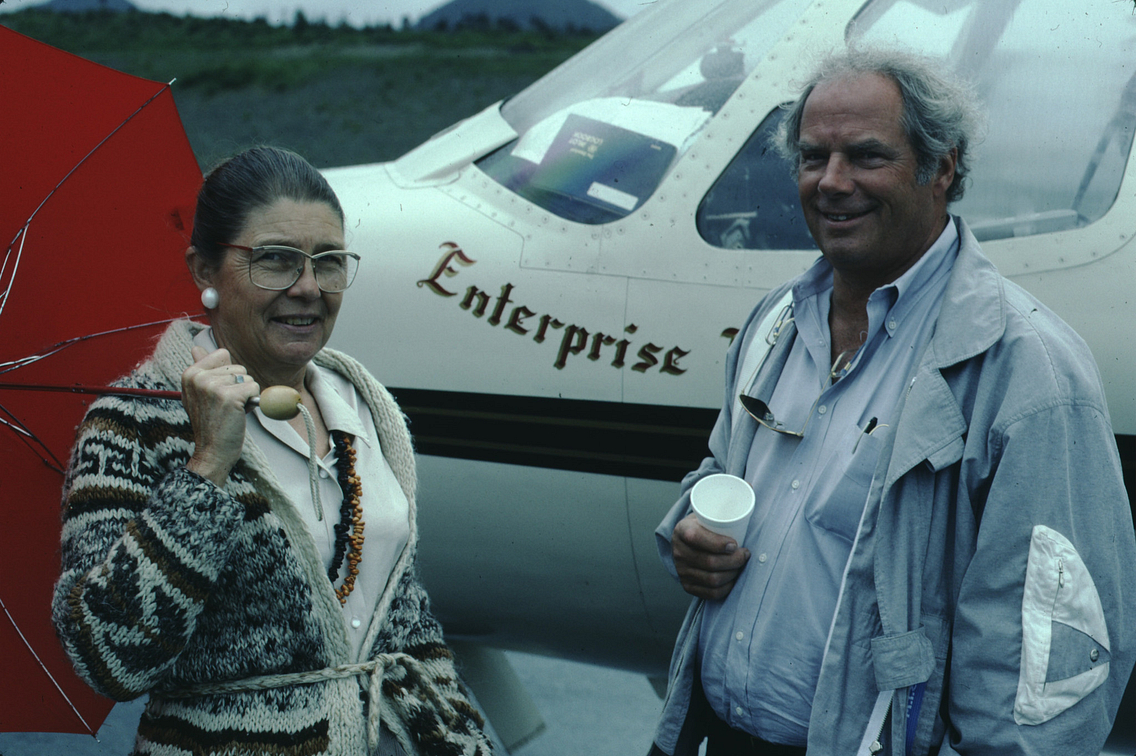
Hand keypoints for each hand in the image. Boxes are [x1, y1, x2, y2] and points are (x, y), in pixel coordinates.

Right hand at [181, 346, 259, 485]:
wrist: (212, 451)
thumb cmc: (211, 423)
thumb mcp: (199, 394)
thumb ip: (201, 369)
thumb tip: (196, 347)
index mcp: (190, 373)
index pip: (223, 354)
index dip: (229, 374)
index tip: (219, 393)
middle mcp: (198, 377)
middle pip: (238, 367)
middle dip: (239, 385)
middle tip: (225, 406)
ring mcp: (212, 386)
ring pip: (247, 377)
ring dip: (246, 394)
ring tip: (231, 410)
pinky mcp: (229, 396)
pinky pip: (254, 387)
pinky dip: (253, 401)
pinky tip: (239, 413)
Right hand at [672, 512, 749, 599]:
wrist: (686, 541)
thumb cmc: (703, 527)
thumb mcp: (706, 516)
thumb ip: (720, 519)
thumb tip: (746, 520)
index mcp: (682, 530)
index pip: (697, 538)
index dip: (718, 543)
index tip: (735, 544)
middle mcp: (679, 552)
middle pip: (710, 562)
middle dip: (734, 561)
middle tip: (745, 554)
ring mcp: (682, 571)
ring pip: (713, 579)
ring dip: (733, 574)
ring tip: (740, 566)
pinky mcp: (687, 585)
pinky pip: (711, 593)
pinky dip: (726, 587)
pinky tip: (733, 579)